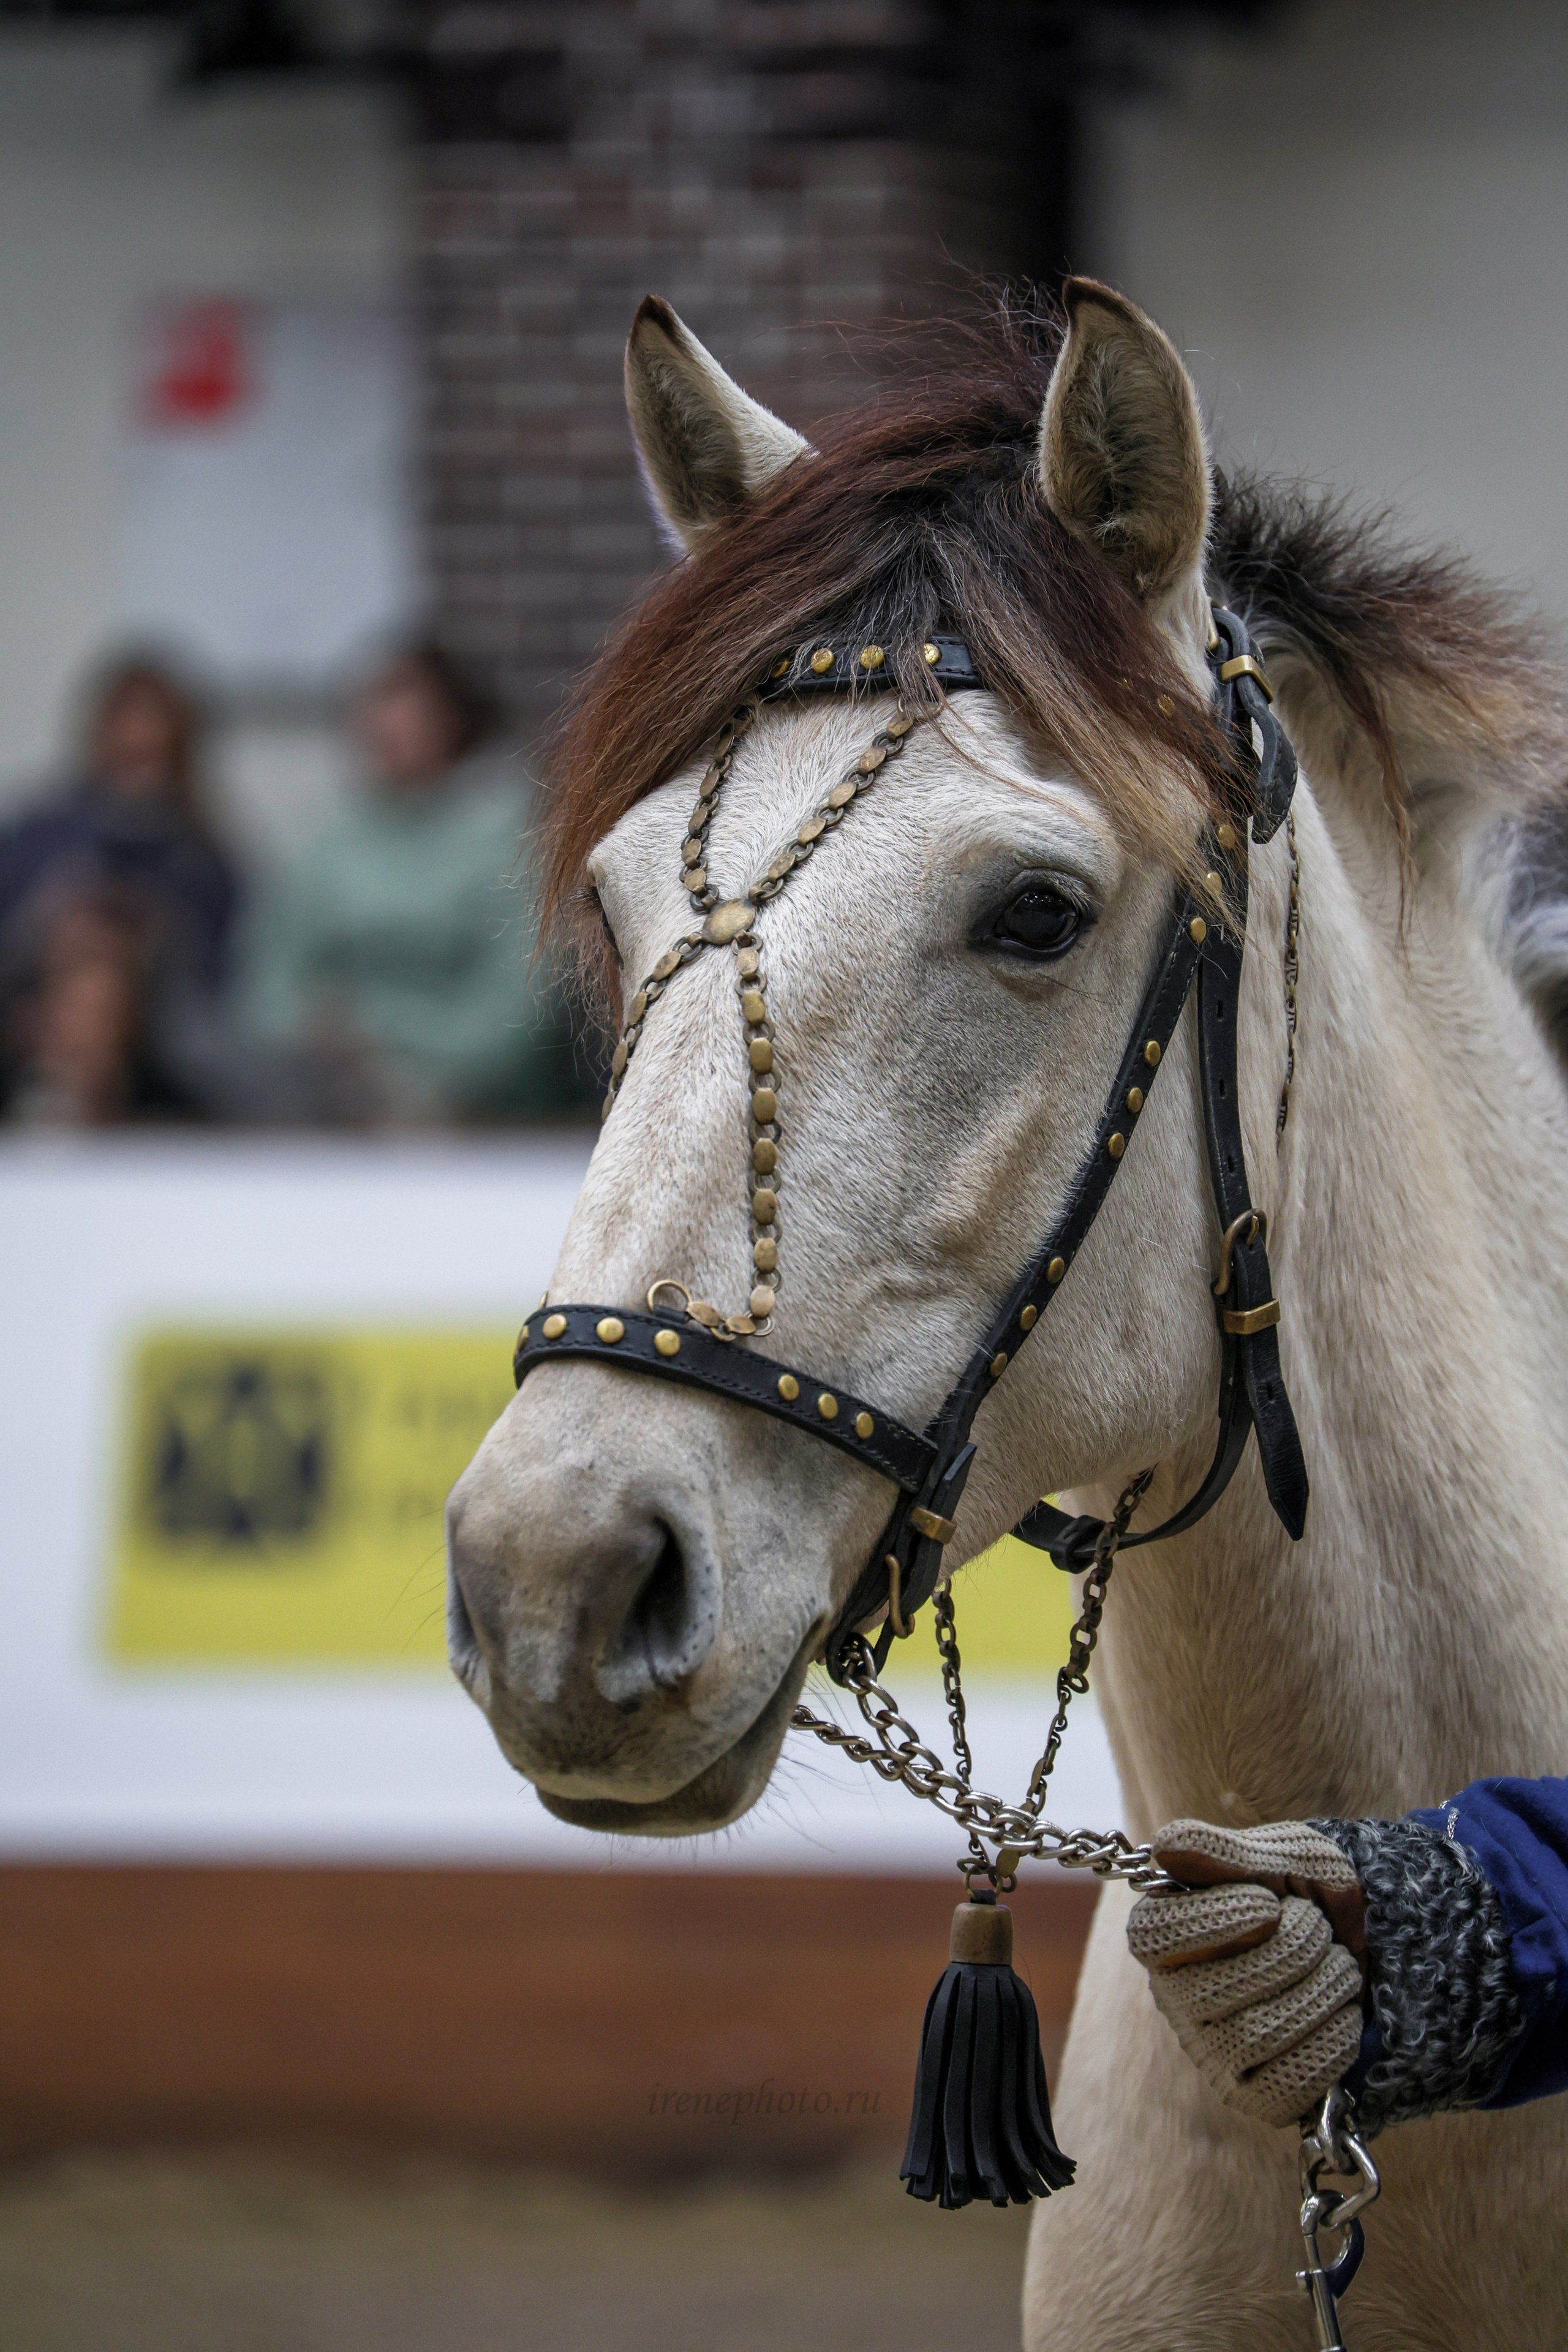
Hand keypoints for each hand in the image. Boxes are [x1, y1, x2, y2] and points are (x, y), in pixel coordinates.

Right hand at [1127, 1818, 1366, 2127]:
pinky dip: (1333, 2041)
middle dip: (1291, 1951)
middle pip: (1216, 1990)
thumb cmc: (1308, 1890)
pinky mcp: (1255, 2097)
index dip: (1213, 1921)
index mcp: (1165, 1934)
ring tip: (1340, 1966)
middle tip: (1318, 1928)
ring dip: (1322, 1991)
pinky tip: (1344, 2014)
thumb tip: (1167, 1847)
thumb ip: (1226, 1851)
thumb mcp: (1280, 1854)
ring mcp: (1212, 2053)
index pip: (1153, 1937)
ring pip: (1257, 2035)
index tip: (1268, 1903)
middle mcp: (1175, 1999)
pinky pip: (1290, 2085)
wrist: (1363, 1943)